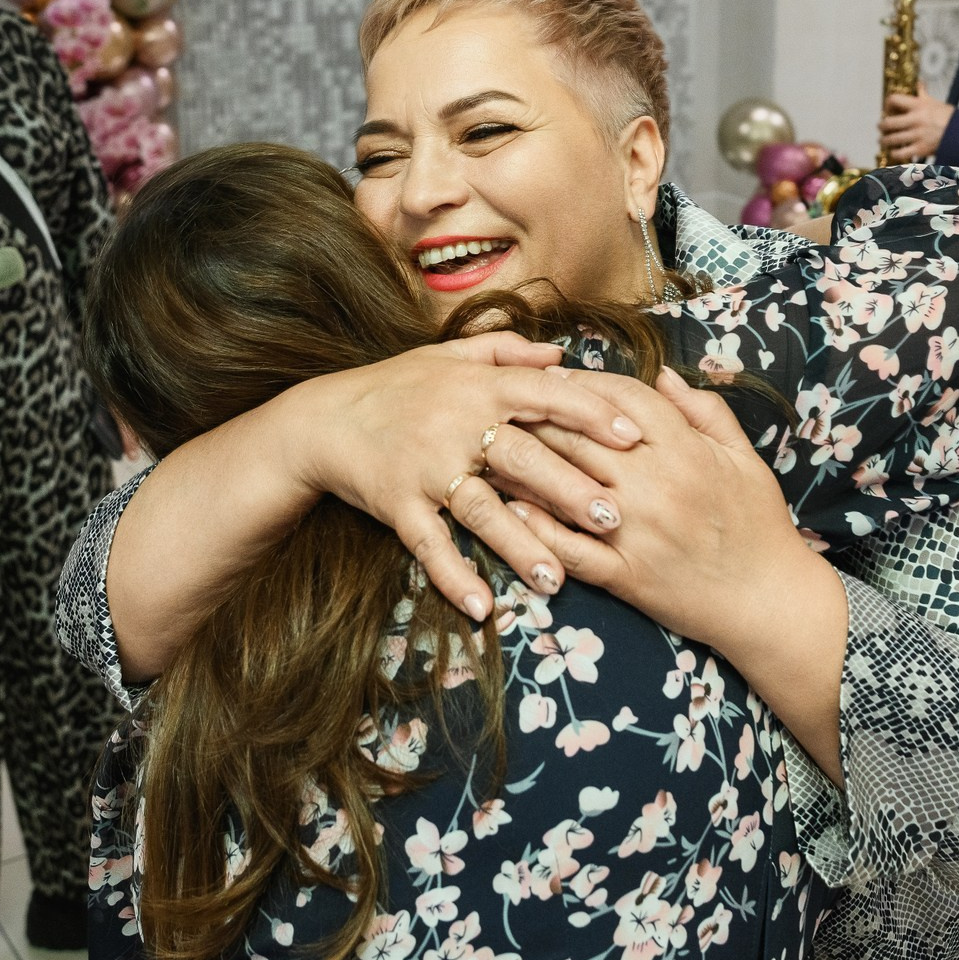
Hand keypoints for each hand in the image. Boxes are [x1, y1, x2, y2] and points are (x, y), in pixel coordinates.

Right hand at [291, 335, 646, 620]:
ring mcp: (427, 467)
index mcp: (479, 386)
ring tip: (556, 580)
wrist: (323, 419)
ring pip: (482, 509)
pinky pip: (429, 545)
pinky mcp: (398, 504)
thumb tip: (561, 356)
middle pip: (524, 458)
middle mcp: (458, 424)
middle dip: (571, 490)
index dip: (592, 414)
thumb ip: (506, 351)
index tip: (635, 436)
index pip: (546, 396)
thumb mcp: (448, 356)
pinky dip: (452, 576)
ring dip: (520, 546)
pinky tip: (480, 608)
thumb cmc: (395, 387)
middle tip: (615, 519)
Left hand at [505, 369, 849, 779]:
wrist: (768, 600)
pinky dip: (535, 530)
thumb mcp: (743, 457)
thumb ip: (703, 411)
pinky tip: (509, 513)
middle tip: (504, 403)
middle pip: (580, 437)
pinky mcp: (624, 575)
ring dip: (523, 466)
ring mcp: (636, 531)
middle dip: (538, 416)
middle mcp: (656, 484)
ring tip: (490, 449)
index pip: (621, 399)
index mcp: (686, 449)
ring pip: (564, 487)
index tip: (554, 378)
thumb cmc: (758, 524)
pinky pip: (568, 549)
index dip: (582, 384)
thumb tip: (663, 373)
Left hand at [879, 83, 953, 163]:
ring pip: (891, 139)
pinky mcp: (921, 149)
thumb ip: (923, 94)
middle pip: (888, 122)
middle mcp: (915, 119)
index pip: (893, 99)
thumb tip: (919, 83)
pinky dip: (894, 153)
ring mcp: (917, 135)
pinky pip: (900, 153)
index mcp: (918, 105)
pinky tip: (893, 151)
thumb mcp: (935, 102)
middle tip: (881, 127)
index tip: (888, 110)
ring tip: (883, 140)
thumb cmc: (948, 117)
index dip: (887, 104)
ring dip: (884, 140)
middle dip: (881, 126)